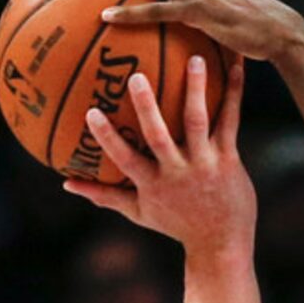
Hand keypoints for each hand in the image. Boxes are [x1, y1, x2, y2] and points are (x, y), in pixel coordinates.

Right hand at [64, 54, 252, 255]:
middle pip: (158, 136)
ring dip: (195, 90)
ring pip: (197, 122)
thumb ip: (104, 195)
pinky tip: (236, 67)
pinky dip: (233, 94)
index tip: (91, 113)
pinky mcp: (228, 158)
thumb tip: (67, 184)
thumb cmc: (175, 224)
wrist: (221, 243)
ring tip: (193, 59)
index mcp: (152, 184)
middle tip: (136, 77)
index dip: (108, 138)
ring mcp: (203, 164)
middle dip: (147, 108)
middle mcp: (177, 172)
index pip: (125, 159)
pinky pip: (229, 121)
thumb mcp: (138, 212)